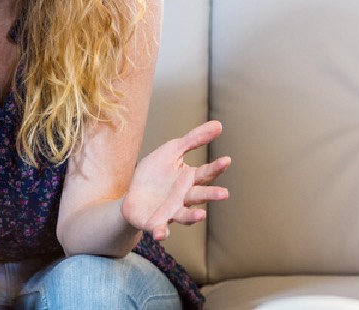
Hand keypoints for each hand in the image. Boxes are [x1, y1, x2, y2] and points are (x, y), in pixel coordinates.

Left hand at [121, 120, 231, 240]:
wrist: (132, 195)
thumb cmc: (156, 173)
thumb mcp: (172, 150)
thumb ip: (194, 139)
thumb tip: (219, 125)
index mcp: (189, 179)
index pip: (205, 173)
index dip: (216, 167)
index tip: (226, 160)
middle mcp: (184, 197)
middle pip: (200, 196)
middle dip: (211, 195)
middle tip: (224, 194)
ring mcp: (171, 211)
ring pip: (185, 215)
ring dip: (193, 217)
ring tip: (201, 216)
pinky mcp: (155, 222)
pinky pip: (160, 228)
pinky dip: (162, 232)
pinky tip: (161, 234)